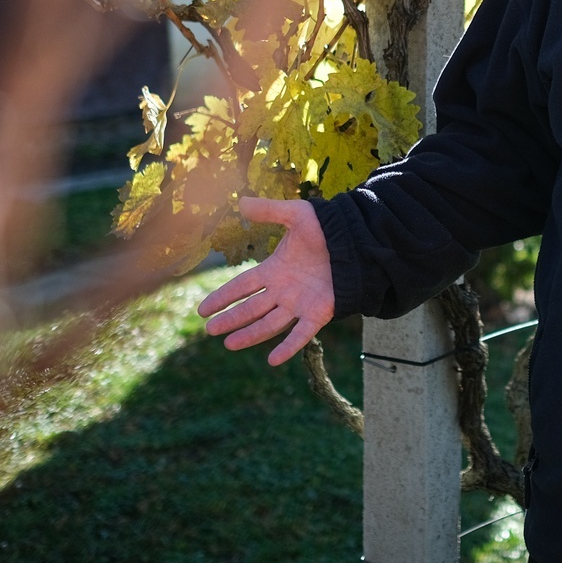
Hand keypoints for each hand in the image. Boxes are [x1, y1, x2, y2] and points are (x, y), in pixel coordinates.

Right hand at [197, 197, 333, 364]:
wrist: (358, 239)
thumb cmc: (328, 226)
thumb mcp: (296, 215)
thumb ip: (269, 211)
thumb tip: (240, 202)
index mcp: (275, 270)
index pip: (242, 286)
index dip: (223, 297)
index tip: (202, 310)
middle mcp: (284, 290)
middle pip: (251, 308)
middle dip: (231, 319)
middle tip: (209, 330)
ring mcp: (300, 303)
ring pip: (270, 324)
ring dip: (250, 335)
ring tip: (230, 344)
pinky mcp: (319, 313)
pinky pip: (301, 334)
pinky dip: (288, 347)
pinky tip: (272, 360)